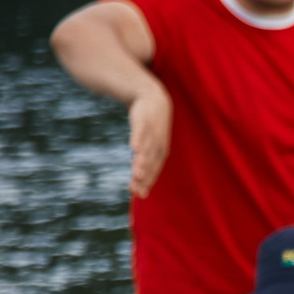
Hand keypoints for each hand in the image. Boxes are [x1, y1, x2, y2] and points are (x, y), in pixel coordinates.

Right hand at [127, 81, 171, 197]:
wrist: (153, 97)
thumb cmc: (150, 125)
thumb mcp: (148, 142)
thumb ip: (142, 159)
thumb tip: (137, 180)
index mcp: (160, 151)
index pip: (154, 170)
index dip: (148, 183)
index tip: (140, 196)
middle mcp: (158, 144)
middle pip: (150, 164)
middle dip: (144, 178)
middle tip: (137, 192)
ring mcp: (152, 132)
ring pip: (147, 150)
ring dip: (141, 163)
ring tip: (137, 175)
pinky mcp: (144, 120)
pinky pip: (141, 131)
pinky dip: (138, 140)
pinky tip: (134, 148)